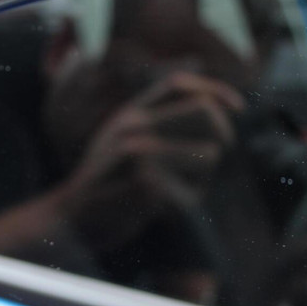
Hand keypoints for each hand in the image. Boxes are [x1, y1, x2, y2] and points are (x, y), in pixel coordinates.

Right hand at [52, 69, 244, 250]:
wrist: (67, 221)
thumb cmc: (103, 187)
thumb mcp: (119, 142)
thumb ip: (154, 121)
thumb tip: (212, 105)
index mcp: (129, 114)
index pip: (179, 84)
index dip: (216, 90)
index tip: (239, 108)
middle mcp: (133, 126)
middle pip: (206, 112)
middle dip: (221, 136)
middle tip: (213, 159)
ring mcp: (139, 153)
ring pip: (209, 154)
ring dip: (202, 180)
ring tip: (174, 192)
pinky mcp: (147, 184)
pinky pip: (194, 193)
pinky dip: (185, 206)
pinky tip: (159, 211)